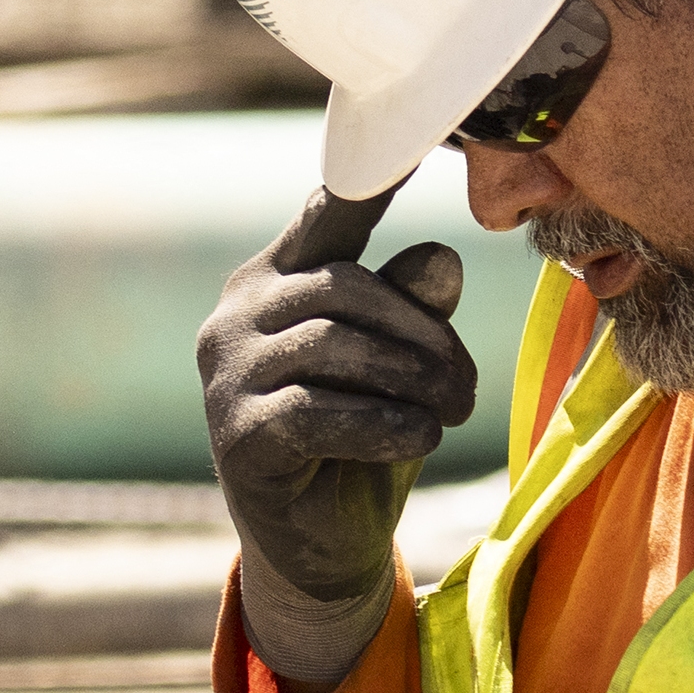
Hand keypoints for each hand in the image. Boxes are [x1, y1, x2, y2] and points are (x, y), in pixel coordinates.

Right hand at [195, 186, 474, 692]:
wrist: (324, 553)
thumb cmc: (364, 443)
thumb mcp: (401, 369)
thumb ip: (414, 310)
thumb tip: (441, 259)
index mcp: (272, 282)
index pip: (325, 216)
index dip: (368, 180)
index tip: (411, 140)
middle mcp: (234, 318)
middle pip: (343, 287)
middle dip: (421, 332)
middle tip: (468, 383)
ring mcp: (225, 378)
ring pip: (334, 346)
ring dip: (412, 378)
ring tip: (454, 410)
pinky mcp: (237, 437)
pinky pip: (319, 411)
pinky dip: (384, 423)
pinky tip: (420, 438)